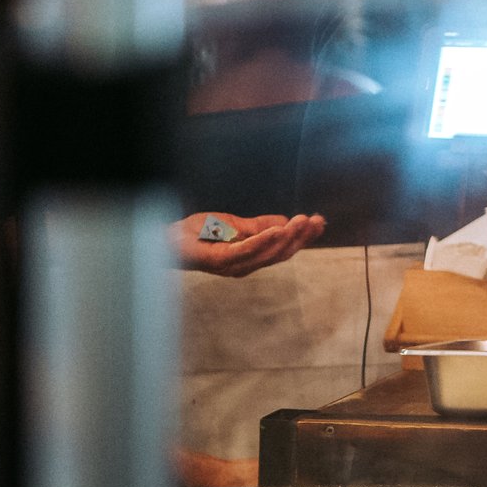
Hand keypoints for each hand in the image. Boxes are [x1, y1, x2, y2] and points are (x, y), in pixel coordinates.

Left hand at [175, 211, 324, 277]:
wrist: (165, 239)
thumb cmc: (195, 233)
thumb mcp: (234, 223)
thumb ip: (259, 225)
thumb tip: (285, 221)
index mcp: (250, 257)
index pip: (283, 248)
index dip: (303, 237)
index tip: (320, 222)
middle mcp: (245, 266)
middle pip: (280, 253)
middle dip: (301, 237)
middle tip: (316, 221)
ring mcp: (233, 265)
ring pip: (268, 253)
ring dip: (287, 237)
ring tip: (302, 222)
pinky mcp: (220, 260)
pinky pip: (247, 250)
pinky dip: (264, 241)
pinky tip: (278, 230)